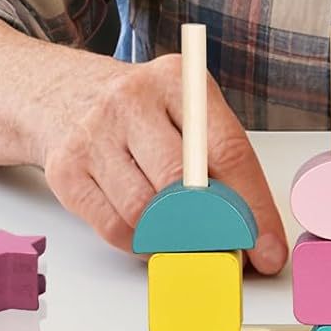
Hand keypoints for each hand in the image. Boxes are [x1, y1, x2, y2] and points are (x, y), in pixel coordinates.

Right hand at [33, 52, 287, 271]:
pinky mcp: (66, 169)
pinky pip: (113, 227)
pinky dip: (139, 242)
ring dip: (171, 237)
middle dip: (213, 228)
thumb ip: (217, 155)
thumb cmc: (140, 108)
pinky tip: (148, 232)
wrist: (62, 93)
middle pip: (184, 182)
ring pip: (146, 211)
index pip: (228, 150)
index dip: (253, 207)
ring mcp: (95, 132)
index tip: (269, 248)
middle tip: (227, 251)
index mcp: (178, 80)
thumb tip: (253, 229)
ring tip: (183, 236)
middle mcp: (133, 99)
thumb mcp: (184, 107)